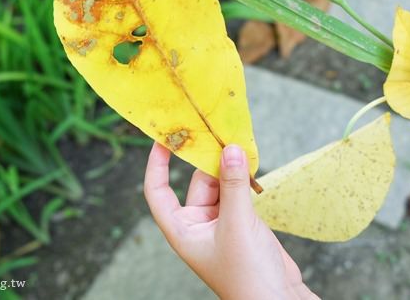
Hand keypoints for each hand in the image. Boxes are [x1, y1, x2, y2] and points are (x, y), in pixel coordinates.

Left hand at [144, 142, 318, 299]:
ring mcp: (221, 223)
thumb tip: (230, 148)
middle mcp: (198, 225)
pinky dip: (243, 178)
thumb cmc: (248, 274)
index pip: (158, 191)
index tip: (163, 139)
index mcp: (182, 230)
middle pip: (195, 182)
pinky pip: (237, 192)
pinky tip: (252, 164)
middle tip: (221, 135)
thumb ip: (233, 184)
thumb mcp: (237, 224)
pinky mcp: (242, 222)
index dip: (157, 165)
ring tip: (241, 147)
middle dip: (208, 161)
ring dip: (229, 168)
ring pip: (219, 184)